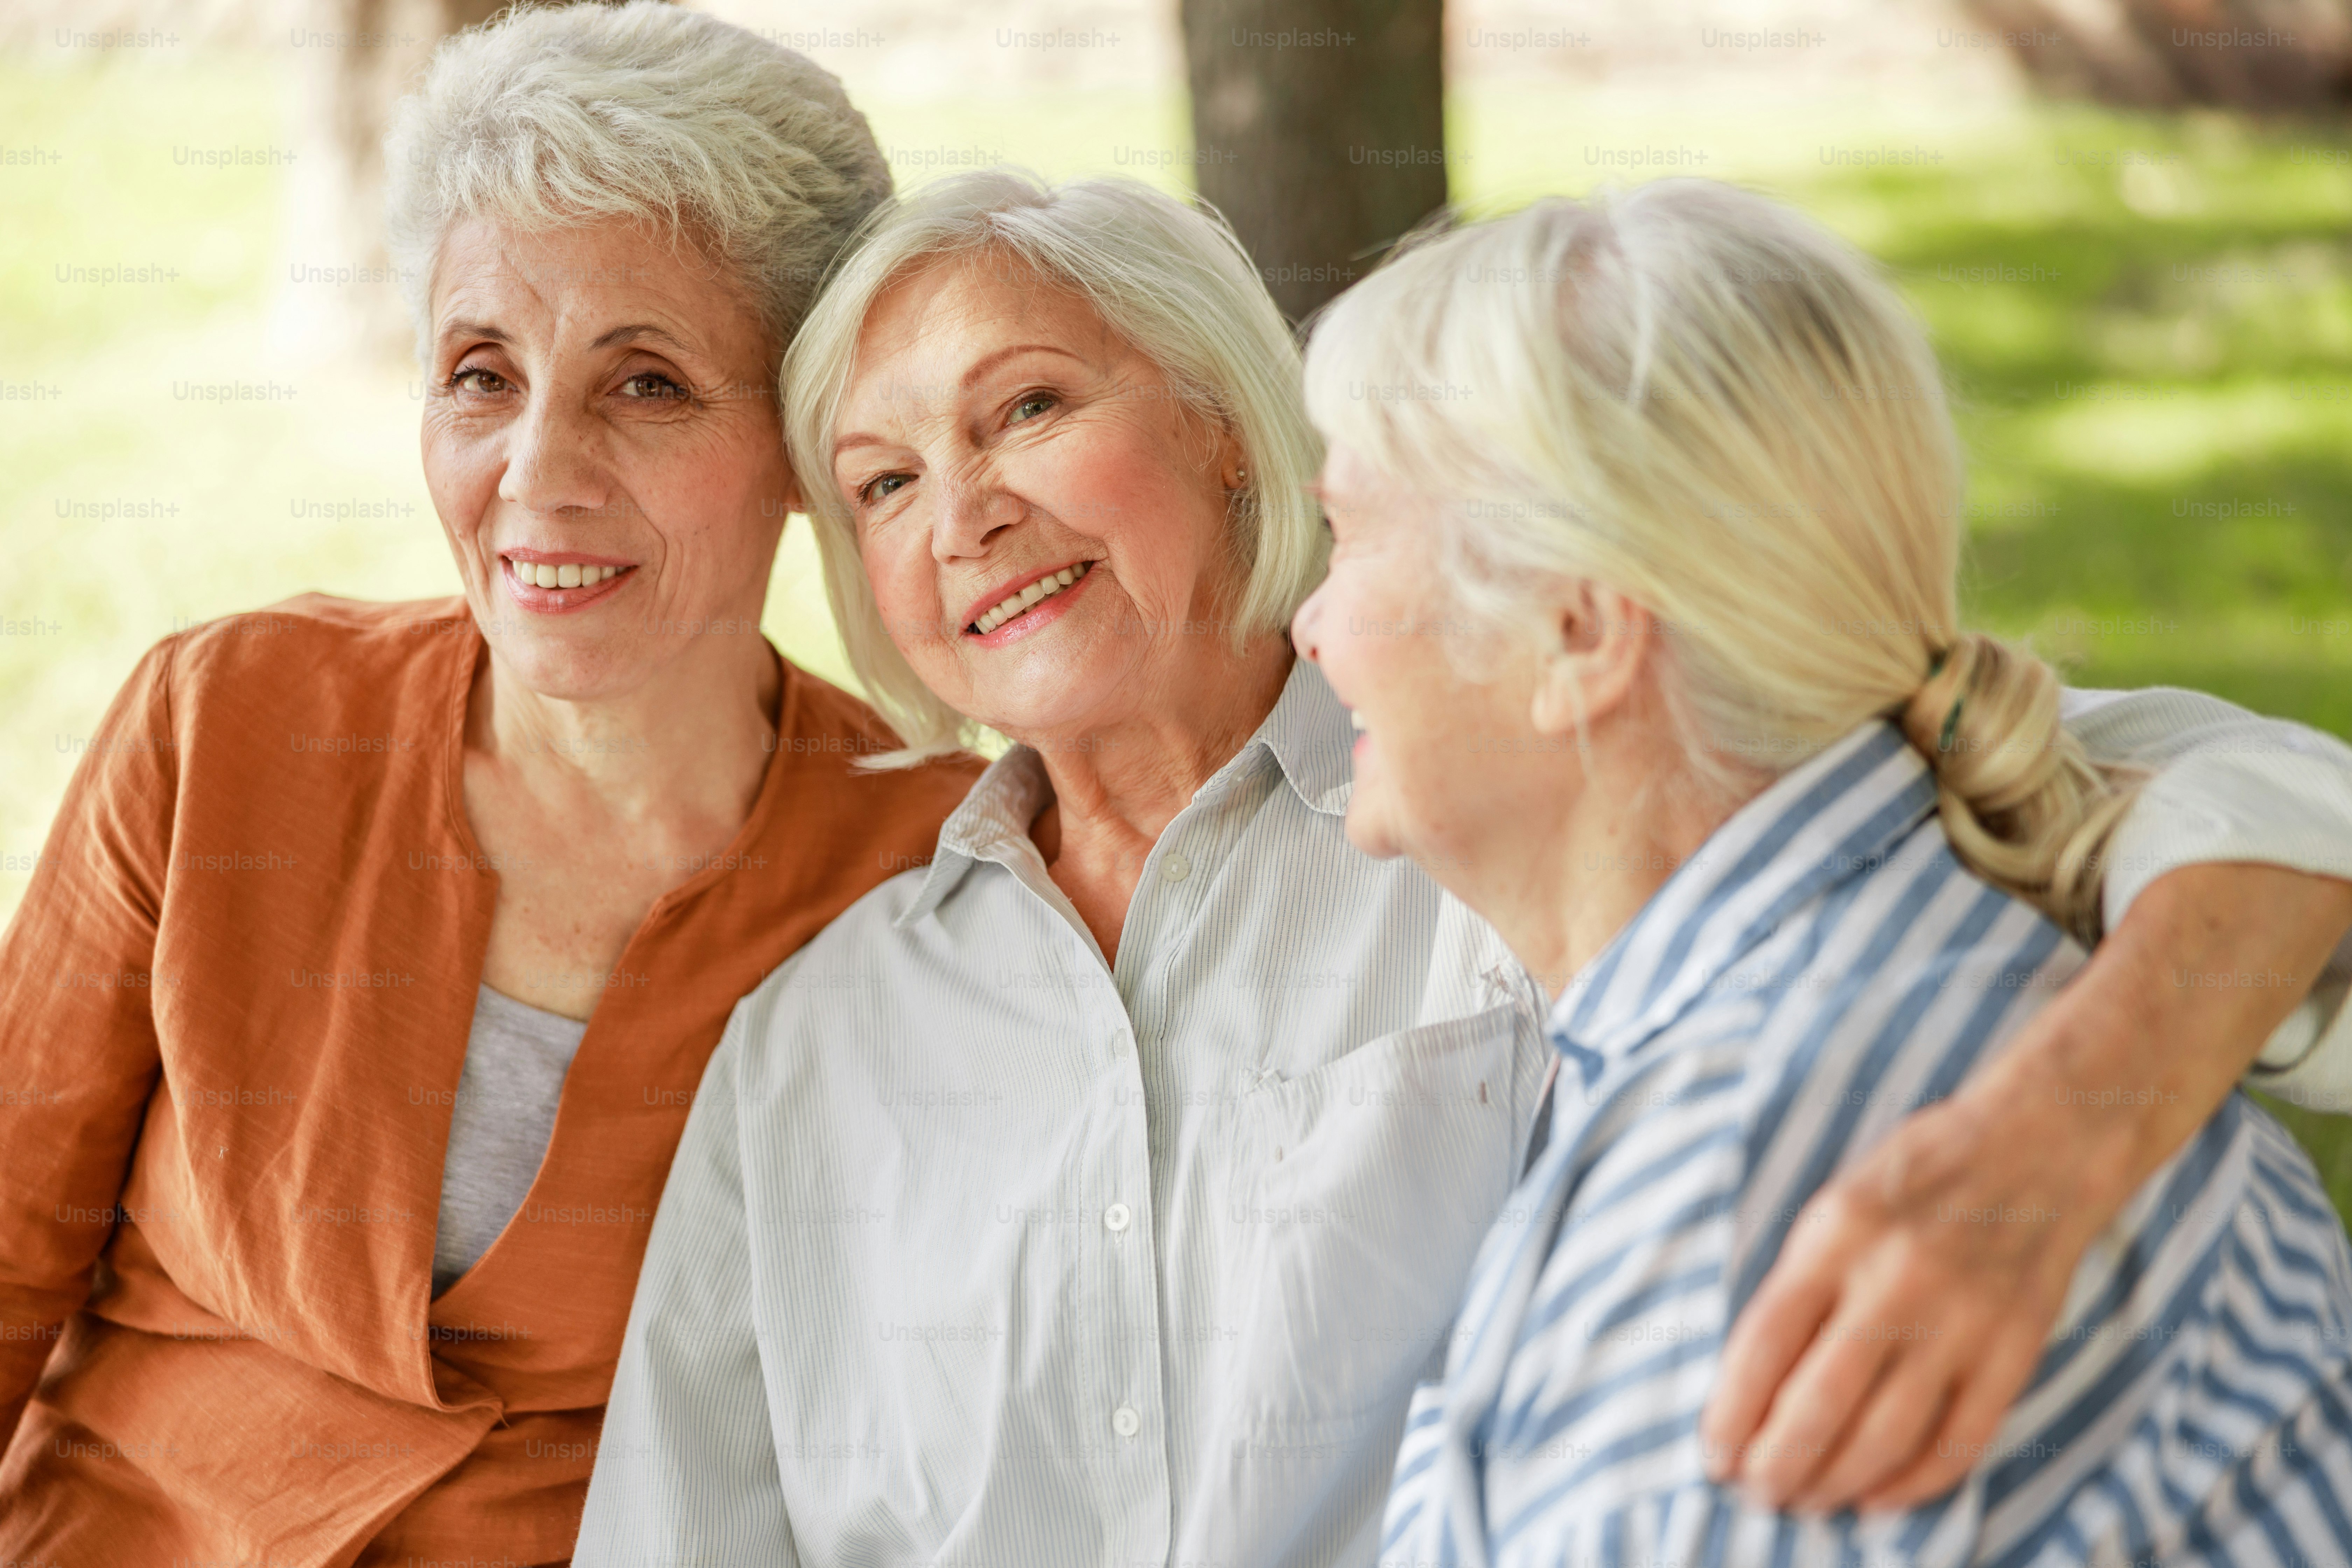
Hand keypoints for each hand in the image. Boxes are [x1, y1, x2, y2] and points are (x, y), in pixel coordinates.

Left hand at [1700, 862, 2351, 1513]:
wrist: (2039, 1142)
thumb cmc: (1918, 1174)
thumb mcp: (1833, 1204)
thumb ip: (1797, 1284)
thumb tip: (1749, 1381)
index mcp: (1836, 1237)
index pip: (1764, 1346)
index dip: (1732, 1413)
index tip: (1714, 1455)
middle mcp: (1897, 1281)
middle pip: (1820, 1403)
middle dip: (1777, 1465)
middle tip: (1755, 1493)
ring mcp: (1962, 1320)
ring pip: (1887, 1435)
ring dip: (1836, 1483)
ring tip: (1805, 1502)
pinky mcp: (2015, 1348)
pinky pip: (1960, 1439)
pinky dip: (1914, 1484)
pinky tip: (1877, 1500)